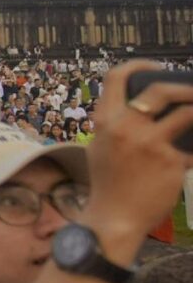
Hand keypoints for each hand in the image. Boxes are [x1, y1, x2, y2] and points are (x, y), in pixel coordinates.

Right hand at [84, 63, 192, 240]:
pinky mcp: (171, 162)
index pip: (116, 77)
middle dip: (184, 87)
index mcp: (105, 121)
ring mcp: (150, 144)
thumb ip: (116, 125)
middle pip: (160, 90)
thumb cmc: (108, 182)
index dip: (139, 65)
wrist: (114, 217)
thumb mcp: (99, 146)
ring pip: (187, 114)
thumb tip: (145, 108)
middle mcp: (126, 128)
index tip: (157, 68)